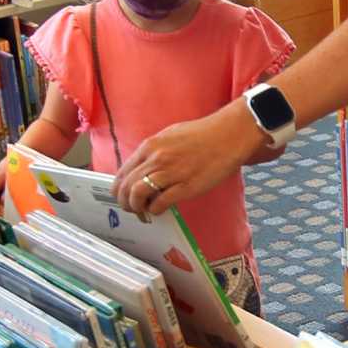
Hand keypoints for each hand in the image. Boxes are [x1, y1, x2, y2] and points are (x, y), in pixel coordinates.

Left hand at [112, 106, 266, 216]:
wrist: (228, 135)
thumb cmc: (202, 135)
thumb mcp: (169, 136)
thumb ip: (154, 153)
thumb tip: (143, 169)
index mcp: (150, 146)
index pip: (122, 174)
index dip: (119, 190)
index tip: (124, 197)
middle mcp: (156, 159)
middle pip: (126, 187)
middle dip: (125, 203)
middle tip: (132, 209)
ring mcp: (170, 172)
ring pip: (137, 195)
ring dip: (137, 208)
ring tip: (144, 212)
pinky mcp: (185, 186)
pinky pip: (160, 203)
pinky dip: (155, 210)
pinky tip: (160, 210)